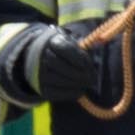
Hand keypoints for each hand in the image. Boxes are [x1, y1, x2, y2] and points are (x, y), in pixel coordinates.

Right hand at [0, 21, 121, 107]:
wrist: (34, 58)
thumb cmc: (59, 49)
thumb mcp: (68, 41)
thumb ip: (82, 45)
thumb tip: (100, 42)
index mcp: (50, 41)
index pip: (67, 50)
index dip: (81, 59)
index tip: (88, 65)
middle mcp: (42, 56)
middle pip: (66, 68)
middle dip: (83, 75)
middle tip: (92, 78)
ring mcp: (39, 73)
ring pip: (63, 81)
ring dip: (78, 84)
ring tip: (86, 84)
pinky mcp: (40, 87)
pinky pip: (57, 93)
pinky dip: (71, 93)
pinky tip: (78, 91)